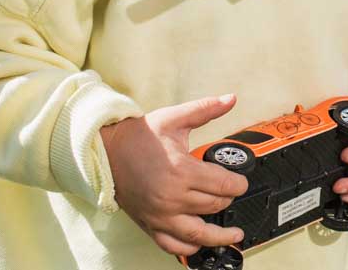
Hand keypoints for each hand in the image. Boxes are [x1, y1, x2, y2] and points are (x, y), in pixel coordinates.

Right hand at [101, 94, 248, 258]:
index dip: (239, 184)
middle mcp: (171, 197)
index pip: (223, 185)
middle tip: (232, 193)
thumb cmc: (139, 137)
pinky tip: (200, 243)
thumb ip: (205, 109)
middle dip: (228, 199)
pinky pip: (172, 245)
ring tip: (235, 235)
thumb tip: (230, 99)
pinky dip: (188, 248)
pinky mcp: (149, 224)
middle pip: (214, 205)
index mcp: (181, 171)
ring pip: (198, 233)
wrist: (106, 152)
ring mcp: (160, 214)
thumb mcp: (175, 118)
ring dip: (219, 235)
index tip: (242, 182)